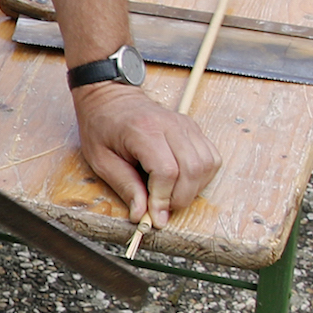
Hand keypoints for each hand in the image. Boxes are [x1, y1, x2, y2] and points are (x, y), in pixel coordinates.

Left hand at [71, 81, 219, 224]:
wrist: (110, 97)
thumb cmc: (102, 126)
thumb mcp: (101, 160)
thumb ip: (124, 186)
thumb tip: (141, 215)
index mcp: (144, 130)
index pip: (167, 171)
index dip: (163, 198)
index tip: (155, 216)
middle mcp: (171, 125)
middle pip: (192, 170)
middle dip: (180, 198)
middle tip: (162, 209)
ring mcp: (186, 125)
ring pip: (207, 165)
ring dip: (193, 189)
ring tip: (170, 195)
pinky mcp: (194, 128)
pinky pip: (211, 158)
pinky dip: (201, 177)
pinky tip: (182, 182)